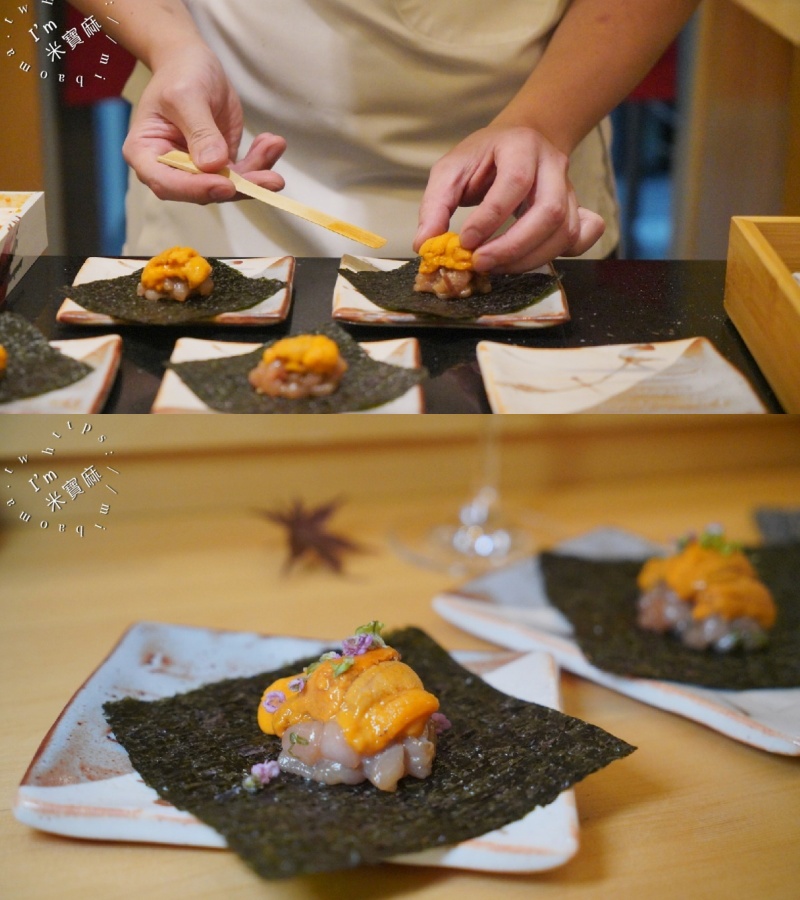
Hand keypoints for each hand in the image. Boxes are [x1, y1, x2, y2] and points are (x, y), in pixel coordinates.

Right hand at [122, 44, 286, 203]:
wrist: (194, 64)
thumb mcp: (186, 95)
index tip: (226, 184)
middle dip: (240, 187)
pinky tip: (273, 143)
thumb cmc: (179, 74)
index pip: (167, 183)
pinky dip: (262, 162)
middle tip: (270, 180)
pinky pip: (244, 174)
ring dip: (257, 174)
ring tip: (275, 147)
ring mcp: (197, 171)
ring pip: (229, 187)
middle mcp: (170, 170)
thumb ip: (199, 130)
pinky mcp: (221, 166)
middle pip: (204, 191)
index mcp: (145, 153)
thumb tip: (213, 164)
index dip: (197, 188)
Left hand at [414, 125, 604, 272]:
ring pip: (564, 231)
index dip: (490, 218)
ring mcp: (568, 189)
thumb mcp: (451, 170)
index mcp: (521, 146)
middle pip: (548, 212)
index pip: (515, 183)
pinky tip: (530, 261)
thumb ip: (435, 205)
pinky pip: (579, 237)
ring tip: (495, 267)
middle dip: (513, 247)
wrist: (518, 143)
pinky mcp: (573, 210)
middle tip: (481, 264)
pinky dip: (559, 256)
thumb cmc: (483, 157)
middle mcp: (553, 165)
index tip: (464, 242)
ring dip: (529, 259)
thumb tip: (424, 244)